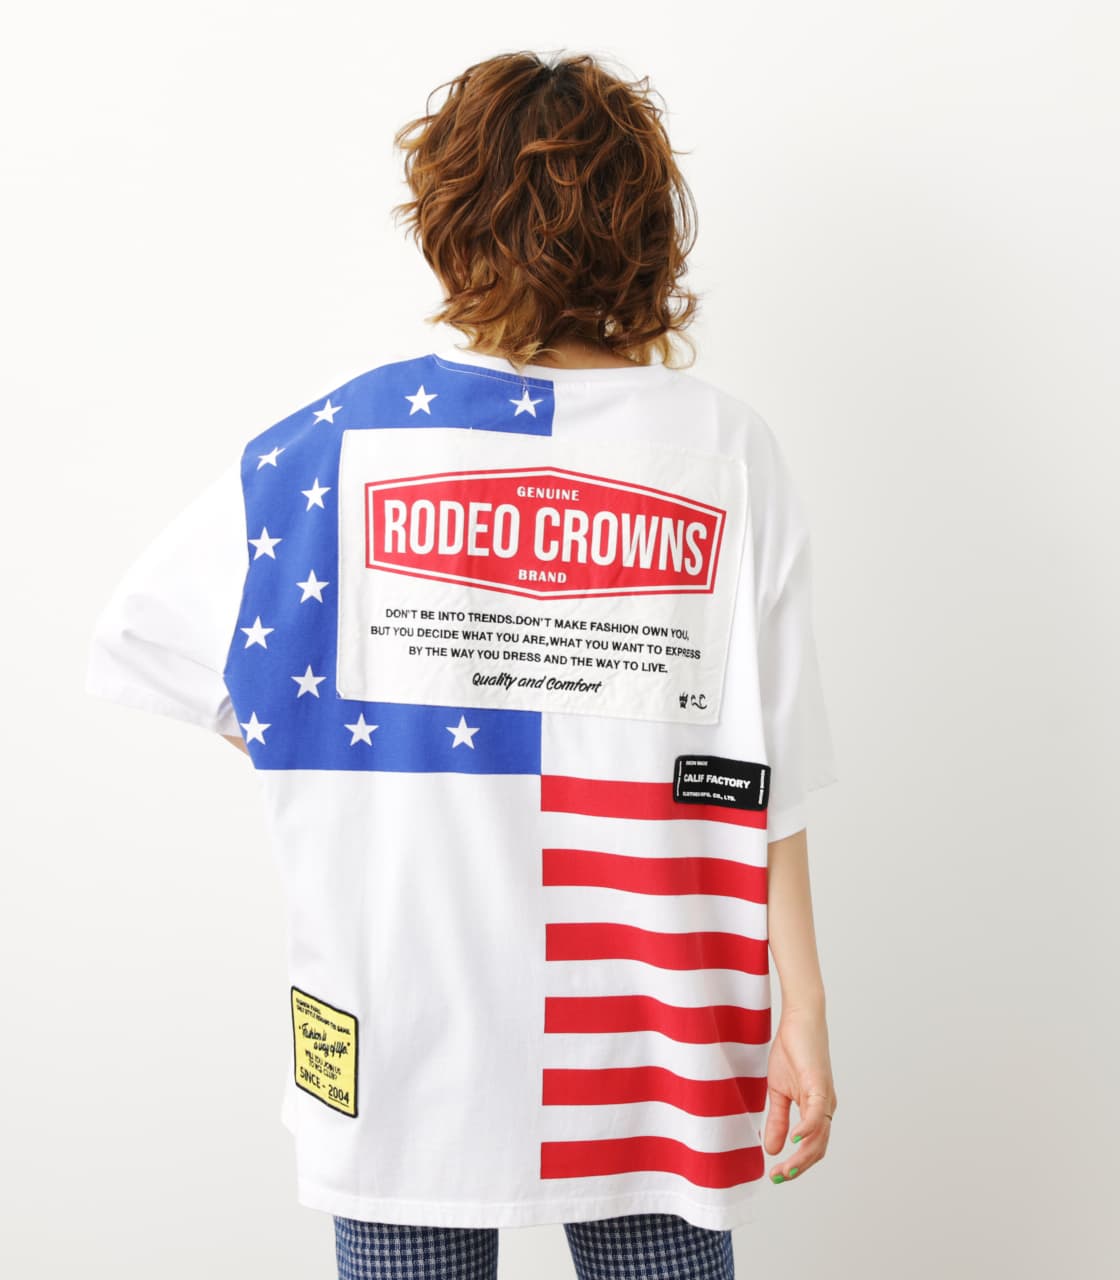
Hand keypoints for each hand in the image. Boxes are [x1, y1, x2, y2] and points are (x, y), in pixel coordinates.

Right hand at [763, 1006, 836, 1182]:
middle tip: (778, 1178)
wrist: (799, 1020)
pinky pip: (817, 1114)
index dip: (796, 1164)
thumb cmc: (791, 1051)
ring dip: (802, 1157)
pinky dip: (807, 1130)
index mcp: (817, 1110)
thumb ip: (777, 1119)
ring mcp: (824, 1097)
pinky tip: (795, 1139)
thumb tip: (773, 1149)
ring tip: (784, 1169)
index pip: (812, 1147)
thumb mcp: (778, 1090)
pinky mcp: (819, 1085)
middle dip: (799, 1167)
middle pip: (818, 1148)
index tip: (776, 1175)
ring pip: (819, 1137)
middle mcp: (826, 1108)